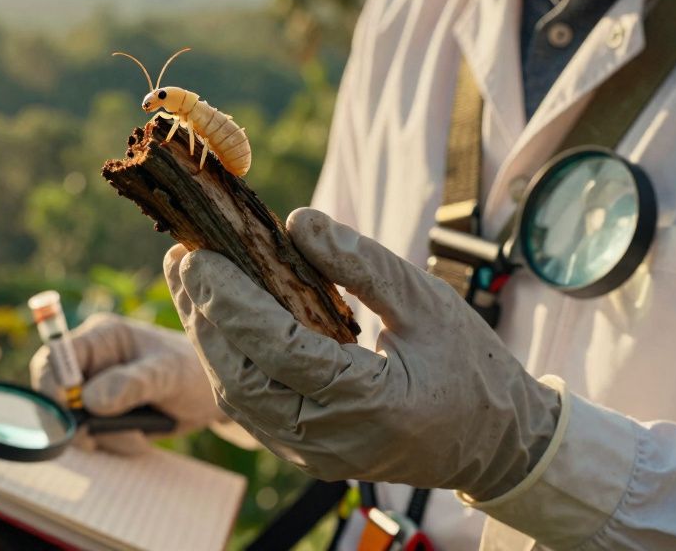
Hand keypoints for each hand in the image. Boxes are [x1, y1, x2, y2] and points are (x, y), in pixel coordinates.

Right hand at [29, 312, 233, 454]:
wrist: (210, 395)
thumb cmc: (193, 371)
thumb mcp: (168, 375)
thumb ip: (131, 383)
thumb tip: (90, 400)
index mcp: (101, 337)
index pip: (55, 357)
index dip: (53, 386)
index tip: (72, 413)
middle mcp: (92, 361)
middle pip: (56, 394)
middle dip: (82, 420)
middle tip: (108, 432)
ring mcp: (95, 389)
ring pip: (75, 422)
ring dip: (107, 436)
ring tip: (142, 428)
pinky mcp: (103, 413)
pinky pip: (93, 437)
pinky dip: (116, 443)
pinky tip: (142, 433)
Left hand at [165, 208, 561, 499]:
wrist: (495, 444)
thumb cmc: (469, 366)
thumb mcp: (427, 301)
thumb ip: (361, 263)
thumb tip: (296, 220)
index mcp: (373, 402)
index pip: (281, 349)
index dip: (233, 303)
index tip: (199, 258)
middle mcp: (334, 440)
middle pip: (242, 379)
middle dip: (204, 317)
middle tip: (181, 260)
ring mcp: (315, 456)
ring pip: (237, 398)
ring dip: (206, 338)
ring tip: (186, 281)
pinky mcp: (305, 455)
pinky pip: (251, 409)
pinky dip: (227, 361)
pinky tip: (214, 319)